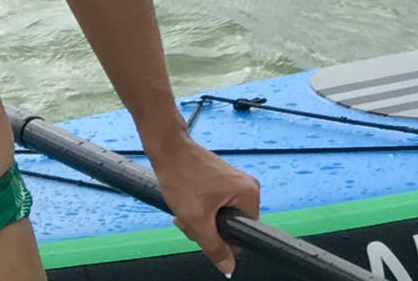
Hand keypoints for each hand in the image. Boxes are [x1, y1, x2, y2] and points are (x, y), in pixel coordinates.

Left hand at [148, 136, 260, 275]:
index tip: (203, 229)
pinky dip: (201, 209)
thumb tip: (228, 268)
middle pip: (232, 226)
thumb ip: (214, 247)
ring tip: (185, 209)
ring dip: (201, 219)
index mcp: (249, 195)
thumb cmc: (181, 175)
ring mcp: (236, 183)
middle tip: (190, 218)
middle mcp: (247, 187)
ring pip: (221, 217)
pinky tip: (188, 202)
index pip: (244, 234)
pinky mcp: (224, 181)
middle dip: (208, 229)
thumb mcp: (196, 219)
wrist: (168, 149)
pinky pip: (217, 206)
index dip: (222, 239)